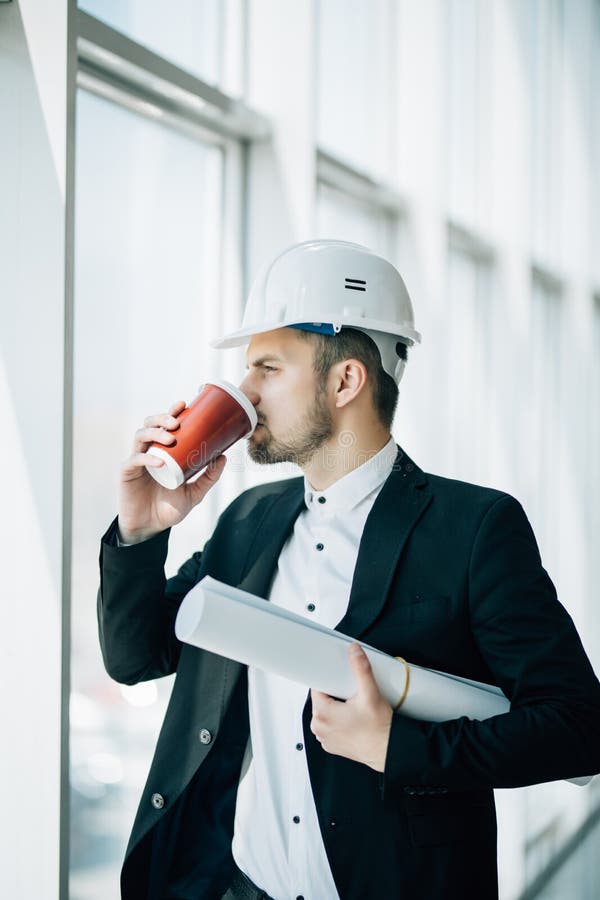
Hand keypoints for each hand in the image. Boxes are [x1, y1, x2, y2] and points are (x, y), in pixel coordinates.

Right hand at [118, 400, 226, 542]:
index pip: (164, 425)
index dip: (171, 412)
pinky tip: (159, 461)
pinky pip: (134, 460)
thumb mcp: (194, 493)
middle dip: (162, 417)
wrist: (151, 528)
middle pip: (149, 424)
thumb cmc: (169, 508)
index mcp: (162, 451)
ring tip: (170, 437)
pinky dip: (147, 457)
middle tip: (177, 421)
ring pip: (140, 436)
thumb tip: (224, 456)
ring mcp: (136, 461)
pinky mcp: (127, 474)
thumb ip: (208, 476)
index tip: (183, 404)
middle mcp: (148, 451)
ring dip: (155, 432)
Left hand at [310, 643, 392, 771]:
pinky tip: (352, 719)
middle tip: (351, 695)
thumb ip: (361, 669)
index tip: (336, 679)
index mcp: (322, 714)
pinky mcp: (332, 745)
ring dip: (336, 708)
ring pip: (326, 713)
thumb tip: (354, 652)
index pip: (316, 688)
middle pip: (321, 700)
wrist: (388, 751)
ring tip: (353, 708)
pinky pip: (330, 726)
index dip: (327, 680)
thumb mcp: (370, 693)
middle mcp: (320, 727)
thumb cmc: (379, 729)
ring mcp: (325, 738)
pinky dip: (338, 721)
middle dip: (334, 694)